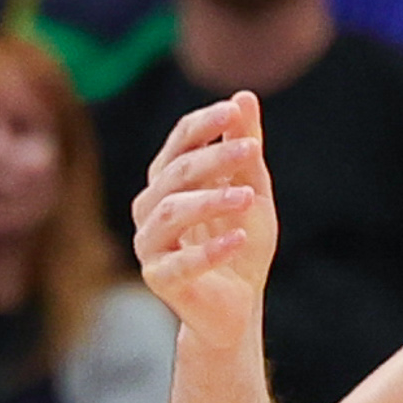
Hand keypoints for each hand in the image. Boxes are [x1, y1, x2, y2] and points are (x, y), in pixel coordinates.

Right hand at [132, 92, 279, 347]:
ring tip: (248, 198)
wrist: (237, 306)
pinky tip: (239, 239)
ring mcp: (150, 245)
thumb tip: (244, 96)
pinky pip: (180, 263)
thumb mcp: (252, 190)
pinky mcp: (159, 279)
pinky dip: (210, 251)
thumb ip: (246, 149)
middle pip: (176, 174)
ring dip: (210, 201)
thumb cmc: (240, 242)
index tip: (234, 111)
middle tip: (250, 150)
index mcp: (167, 181)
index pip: (179, 142)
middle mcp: (150, 208)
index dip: (204, 124)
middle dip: (214, 158)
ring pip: (171, 214)